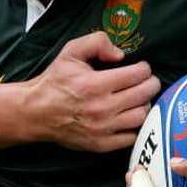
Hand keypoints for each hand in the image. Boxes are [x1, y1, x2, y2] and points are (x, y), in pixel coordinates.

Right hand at [26, 32, 160, 152]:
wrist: (36, 112)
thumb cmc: (54, 81)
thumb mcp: (70, 52)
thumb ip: (97, 42)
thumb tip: (120, 55)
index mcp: (94, 84)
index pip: (138, 75)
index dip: (144, 68)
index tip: (141, 68)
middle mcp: (101, 108)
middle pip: (144, 94)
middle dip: (150, 84)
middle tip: (147, 81)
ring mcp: (102, 129)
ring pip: (141, 116)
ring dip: (144, 104)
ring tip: (138, 98)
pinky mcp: (101, 144)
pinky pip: (132, 137)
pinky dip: (135, 126)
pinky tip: (129, 116)